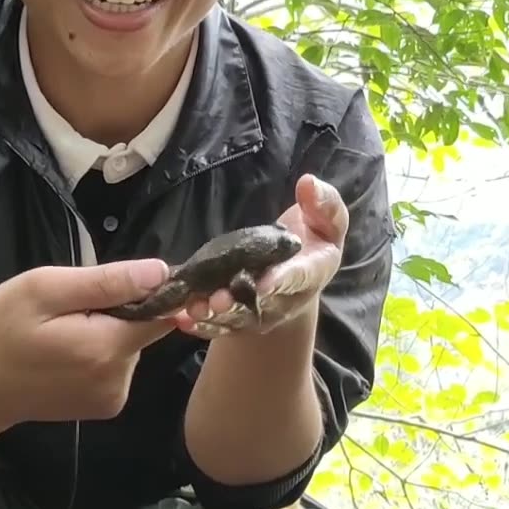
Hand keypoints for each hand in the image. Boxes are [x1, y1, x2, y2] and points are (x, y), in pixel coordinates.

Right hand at [0, 257, 176, 424]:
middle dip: (117, 312)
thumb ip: (105, 282)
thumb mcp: (43, 290)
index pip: (162, 312)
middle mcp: (119, 379)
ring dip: (106, 332)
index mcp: (106, 348)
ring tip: (61, 332)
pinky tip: (65, 355)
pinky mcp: (105, 407)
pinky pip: (116, 367)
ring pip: (130, 347)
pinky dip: (99, 354)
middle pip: (144, 330)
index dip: (148, 291)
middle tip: (69, 309)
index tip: (114, 283)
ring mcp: (113, 398)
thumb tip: (161, 271)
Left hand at [174, 174, 349, 339]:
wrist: (298, 270)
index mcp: (310, 274)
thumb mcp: (328, 220)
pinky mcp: (238, 319)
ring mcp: (259, 312)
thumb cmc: (314, 239)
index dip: (280, 281)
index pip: (296, 278)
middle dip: (236, 305)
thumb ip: (323, 204)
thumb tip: (308, 183)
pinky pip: (217, 325)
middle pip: (259, 306)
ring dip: (213, 316)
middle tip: (217, 299)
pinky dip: (199, 325)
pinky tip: (180, 319)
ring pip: (235, 319)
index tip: (262, 282)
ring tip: (193, 308)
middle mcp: (284, 300)